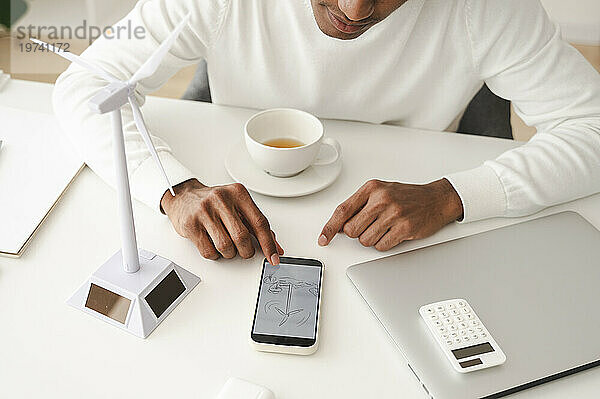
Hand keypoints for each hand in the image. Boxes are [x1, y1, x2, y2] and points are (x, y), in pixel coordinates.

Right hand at [161, 179, 283, 263]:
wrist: (184, 196)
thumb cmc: (214, 203)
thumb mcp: (238, 206)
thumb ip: (256, 225)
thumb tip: (275, 247)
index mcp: (238, 193)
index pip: (260, 223)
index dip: (268, 244)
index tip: (274, 257)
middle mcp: (221, 199)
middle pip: (242, 237)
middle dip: (246, 251)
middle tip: (244, 251)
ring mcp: (204, 211)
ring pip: (226, 246)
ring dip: (230, 254)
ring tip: (227, 246)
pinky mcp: (190, 224)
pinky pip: (209, 251)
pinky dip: (215, 255)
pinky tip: (213, 245)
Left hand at [318, 179, 462, 250]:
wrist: (436, 199)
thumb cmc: (406, 196)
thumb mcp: (380, 192)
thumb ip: (358, 206)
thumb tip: (339, 226)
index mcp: (371, 188)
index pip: (342, 210)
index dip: (330, 227)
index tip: (323, 238)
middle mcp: (381, 199)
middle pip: (352, 230)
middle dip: (358, 233)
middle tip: (371, 226)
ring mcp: (393, 214)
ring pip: (365, 240)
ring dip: (373, 239)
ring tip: (385, 227)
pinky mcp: (404, 228)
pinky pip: (381, 246)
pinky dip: (384, 244)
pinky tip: (393, 233)